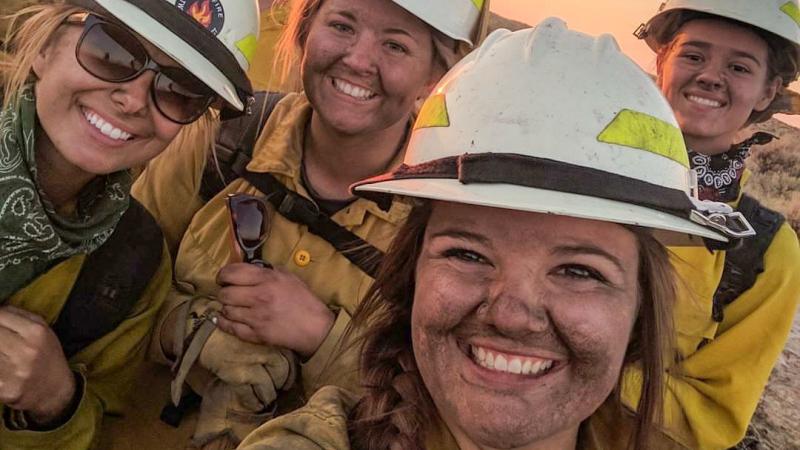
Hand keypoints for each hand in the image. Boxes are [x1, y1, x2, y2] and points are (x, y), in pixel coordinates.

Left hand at [0, 306, 75, 424]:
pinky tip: (2, 367)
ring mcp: (13, 373)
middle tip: (1, 340)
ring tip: (3, 353)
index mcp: (35, 333)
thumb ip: (17, 315)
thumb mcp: (43, 330)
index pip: (0, 316)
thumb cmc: (47, 355)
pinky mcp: (4, 390)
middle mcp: (25, 352)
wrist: (56, 390)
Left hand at [215, 263, 334, 357]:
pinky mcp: (256, 334)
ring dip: (226, 307)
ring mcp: (256, 317)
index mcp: (267, 279)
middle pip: (225, 293)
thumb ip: (268, 271)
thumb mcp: (289, 277)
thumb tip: (250, 269)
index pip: (232, 273)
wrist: (315, 327)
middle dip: (223, 292)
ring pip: (226, 310)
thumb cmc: (304, 300)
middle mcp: (258, 296)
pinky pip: (231, 328)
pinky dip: (223, 323)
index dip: (223, 274)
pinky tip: (223, 319)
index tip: (223, 278)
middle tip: (228, 293)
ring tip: (231, 306)